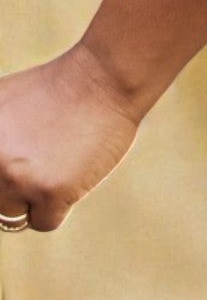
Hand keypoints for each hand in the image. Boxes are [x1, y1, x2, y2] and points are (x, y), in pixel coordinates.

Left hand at [0, 44, 143, 234]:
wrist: (104, 78)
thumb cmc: (57, 88)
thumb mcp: (1, 105)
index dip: (5, 173)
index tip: (26, 160)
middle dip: (17, 184)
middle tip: (42, 154)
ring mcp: (16, 177)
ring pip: (13, 216)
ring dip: (35, 196)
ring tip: (59, 160)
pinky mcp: (50, 192)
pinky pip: (45, 221)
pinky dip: (60, 205)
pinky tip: (74, 171)